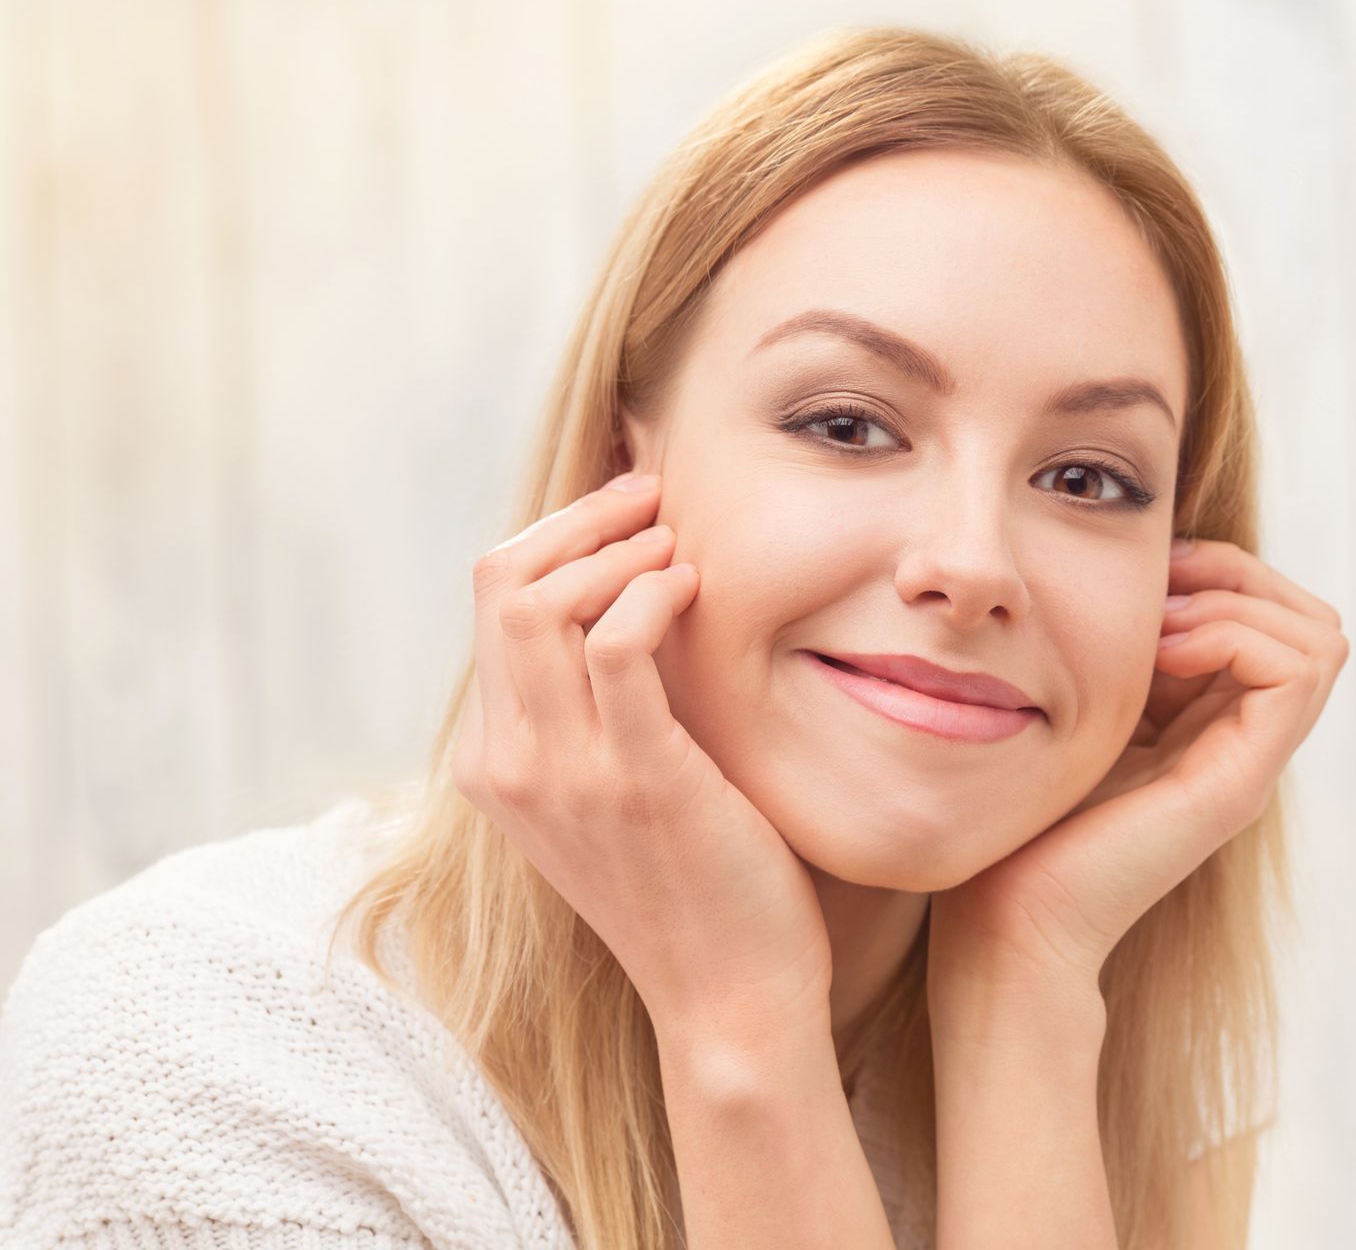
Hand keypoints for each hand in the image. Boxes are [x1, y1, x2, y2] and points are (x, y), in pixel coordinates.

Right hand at [452, 471, 832, 1037]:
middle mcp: (511, 765)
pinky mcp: (637, 777)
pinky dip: (653, 591)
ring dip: (615, 546)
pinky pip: (619, 643)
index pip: (490, 606)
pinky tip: (694, 586)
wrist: (726, 995)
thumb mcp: (610, 792)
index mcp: (496, 763)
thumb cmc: (689, 884)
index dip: (556, 539)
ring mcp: (566, 774)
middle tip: (649, 500)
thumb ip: (592, 711)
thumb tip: (618, 601)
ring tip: (674, 540)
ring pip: (542, 604)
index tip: (624, 515)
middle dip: (577, 521)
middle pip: (500, 587)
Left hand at [930, 537, 1348, 994]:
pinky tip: (1163, 654)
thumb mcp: (1070, 709)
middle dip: (1237, 573)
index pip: (1267, 611)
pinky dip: (1235, 634)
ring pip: (1318, 636)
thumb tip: (1130, 575)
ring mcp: (1248, 764)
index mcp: (1204, 722)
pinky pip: (1297, 670)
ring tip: (1160, 629)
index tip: (1145, 576)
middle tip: (1161, 589)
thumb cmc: (1017, 821)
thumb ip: (1110, 657)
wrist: (1006, 921)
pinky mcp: (1240, 783)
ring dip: (1238, 602)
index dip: (1216, 569)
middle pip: (1307, 617)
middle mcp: (1239, 742)